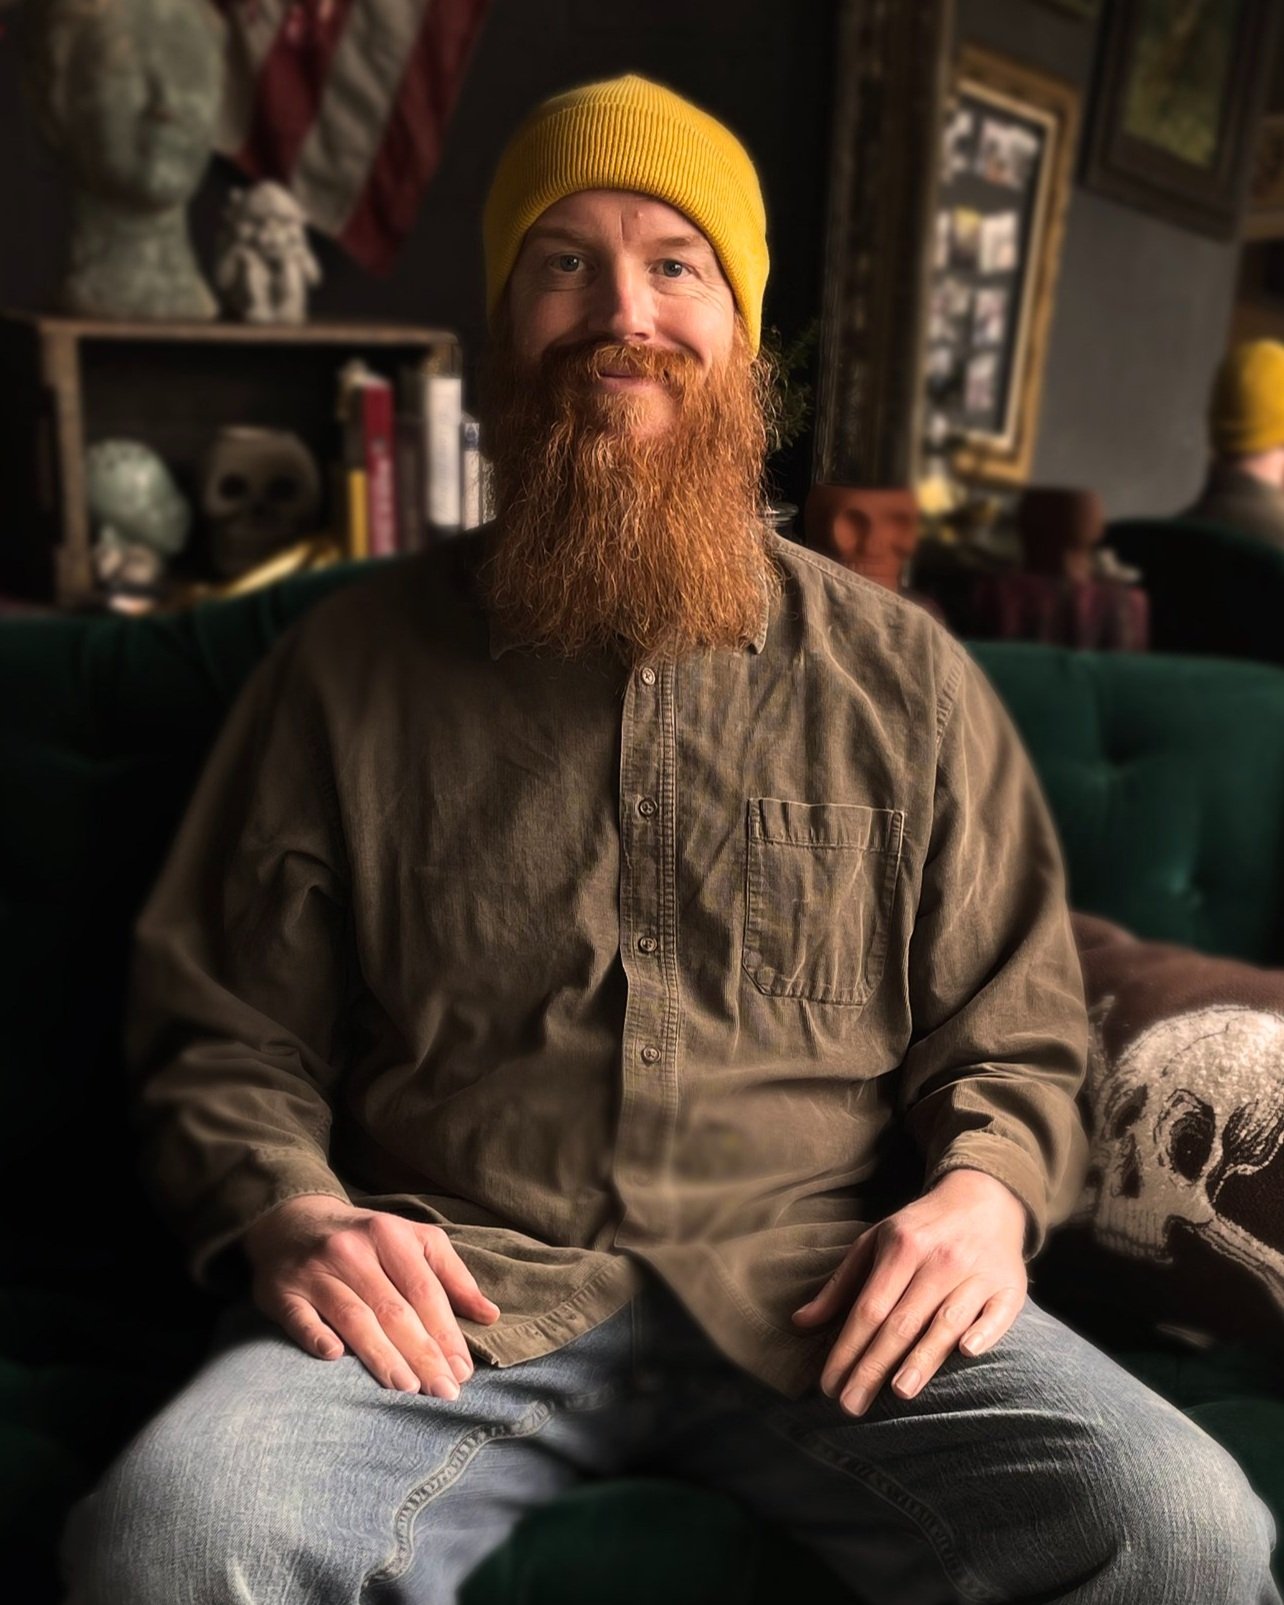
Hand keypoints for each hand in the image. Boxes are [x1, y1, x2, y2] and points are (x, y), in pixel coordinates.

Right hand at [243, 1194, 499, 1398]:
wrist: (294, 1220)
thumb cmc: (365, 1239)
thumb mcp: (411, 1240)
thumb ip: (451, 1275)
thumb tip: (489, 1315)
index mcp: (389, 1234)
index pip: (424, 1291)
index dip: (445, 1332)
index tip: (463, 1371)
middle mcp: (353, 1250)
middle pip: (393, 1309)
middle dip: (423, 1354)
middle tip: (444, 1391)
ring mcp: (316, 1271)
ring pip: (354, 1318)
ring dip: (382, 1355)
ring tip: (408, 1388)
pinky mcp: (283, 1292)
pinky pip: (300, 1319)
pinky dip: (316, 1336)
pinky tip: (334, 1358)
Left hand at [791, 1169, 1027, 1416]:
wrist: (983, 1200)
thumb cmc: (920, 1230)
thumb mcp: (875, 1242)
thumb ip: (840, 1285)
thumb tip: (799, 1323)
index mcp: (902, 1247)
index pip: (869, 1308)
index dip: (847, 1348)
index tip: (829, 1386)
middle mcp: (939, 1260)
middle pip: (902, 1321)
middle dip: (873, 1366)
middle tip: (851, 1406)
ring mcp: (976, 1273)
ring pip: (946, 1321)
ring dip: (923, 1358)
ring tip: (900, 1392)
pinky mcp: (1009, 1285)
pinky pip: (998, 1314)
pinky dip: (983, 1332)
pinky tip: (967, 1353)